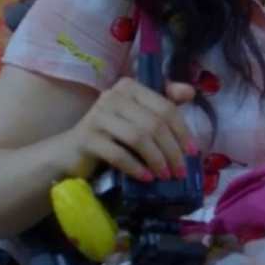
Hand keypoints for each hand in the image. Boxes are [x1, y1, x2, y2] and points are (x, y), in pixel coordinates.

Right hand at [61, 78, 197, 181]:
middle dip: (172, 150)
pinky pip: (118, 154)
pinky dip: (136, 167)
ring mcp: (98, 115)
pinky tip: (147, 178)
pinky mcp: (86, 138)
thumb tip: (191, 92)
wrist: (71, 152)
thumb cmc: (112, 135)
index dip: (183, 131)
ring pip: (139, 138)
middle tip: (180, 171)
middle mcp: (113, 96)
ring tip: (166, 176)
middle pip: (154, 124)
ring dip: (157, 160)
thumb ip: (164, 104)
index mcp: (130, 87)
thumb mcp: (139, 117)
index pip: (165, 107)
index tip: (193, 153)